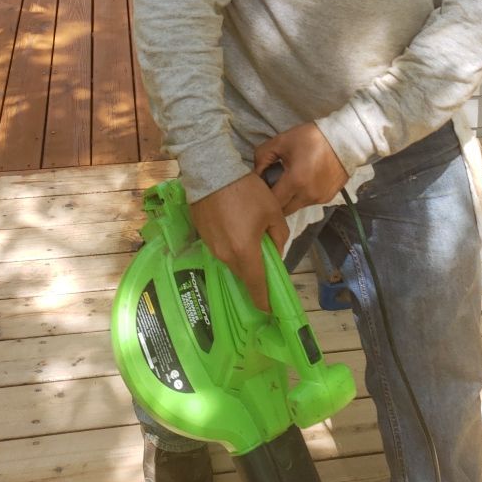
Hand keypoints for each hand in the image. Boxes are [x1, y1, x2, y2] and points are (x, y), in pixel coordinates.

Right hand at [189, 174, 288, 312]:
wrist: (212, 171)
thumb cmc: (247, 191)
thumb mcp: (272, 212)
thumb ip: (279, 237)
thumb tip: (275, 252)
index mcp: (245, 252)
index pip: (256, 286)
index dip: (264, 301)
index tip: (270, 310)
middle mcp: (226, 256)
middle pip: (244, 274)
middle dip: (255, 274)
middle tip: (266, 263)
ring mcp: (211, 247)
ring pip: (232, 262)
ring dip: (243, 258)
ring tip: (251, 240)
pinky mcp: (202, 237)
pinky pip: (221, 250)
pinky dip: (231, 246)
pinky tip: (236, 229)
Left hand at [254, 123, 348, 215]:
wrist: (346, 139)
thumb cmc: (312, 138)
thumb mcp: (282, 141)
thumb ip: (262, 156)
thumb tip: (256, 173)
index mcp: (295, 182)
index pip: (272, 202)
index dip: (263, 196)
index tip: (262, 186)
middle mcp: (308, 195)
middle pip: (283, 210)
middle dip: (276, 201)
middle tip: (274, 185)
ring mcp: (319, 199)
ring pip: (297, 207)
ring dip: (290, 199)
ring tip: (290, 181)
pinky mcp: (328, 198)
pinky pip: (309, 202)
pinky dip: (303, 195)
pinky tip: (305, 181)